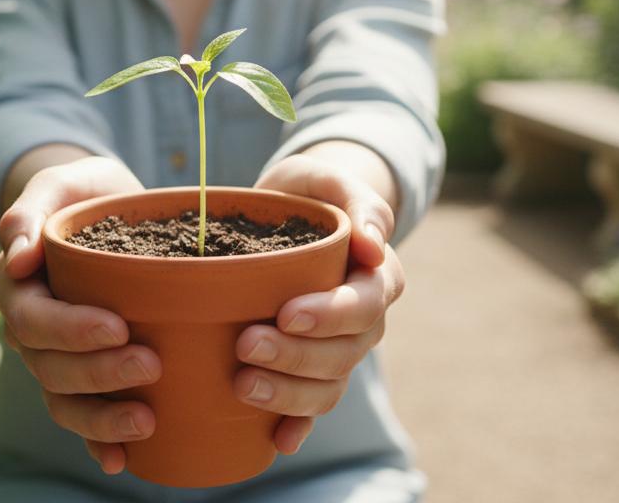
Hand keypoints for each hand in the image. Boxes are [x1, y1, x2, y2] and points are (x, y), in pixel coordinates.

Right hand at [0, 156, 159, 474]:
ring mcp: (54, 357)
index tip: (118, 325)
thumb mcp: (65, 181)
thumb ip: (34, 206)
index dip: (70, 329)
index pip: (32, 317)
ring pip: (62, 399)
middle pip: (49, 365)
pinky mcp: (84, 375)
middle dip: (98, 371)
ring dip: (100, 416)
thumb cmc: (88, 193)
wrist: (113, 212)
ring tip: (147, 420)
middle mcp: (29, 328)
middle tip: (151, 362)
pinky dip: (99, 442)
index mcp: (16, 283)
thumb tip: (17, 255)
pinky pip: (82, 418)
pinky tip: (123, 459)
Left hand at [243, 154, 406, 453]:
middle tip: (246, 344)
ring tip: (242, 385)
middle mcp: (364, 320)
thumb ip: (357, 199)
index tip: (287, 312)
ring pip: (329, 385)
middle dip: (297, 355)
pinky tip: (277, 439)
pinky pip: (312, 407)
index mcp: (377, 275)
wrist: (285, 215)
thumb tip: (372, 244)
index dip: (331, 314)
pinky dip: (297, 425)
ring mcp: (339, 350)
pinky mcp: (309, 370)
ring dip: (289, 393)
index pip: (366, 304)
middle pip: (345, 352)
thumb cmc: (306, 193)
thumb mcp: (326, 178)